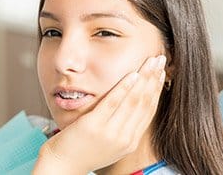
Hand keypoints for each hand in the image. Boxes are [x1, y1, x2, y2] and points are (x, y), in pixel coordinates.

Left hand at [34, 55, 166, 173]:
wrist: (62, 166)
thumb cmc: (84, 150)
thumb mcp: (109, 142)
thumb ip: (121, 126)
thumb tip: (130, 104)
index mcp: (130, 141)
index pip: (148, 110)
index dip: (156, 89)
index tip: (161, 73)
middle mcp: (125, 138)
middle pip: (144, 102)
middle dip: (154, 79)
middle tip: (161, 59)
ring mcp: (110, 133)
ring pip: (133, 101)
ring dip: (145, 78)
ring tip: (151, 61)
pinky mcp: (94, 125)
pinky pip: (113, 103)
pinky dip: (124, 87)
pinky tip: (132, 74)